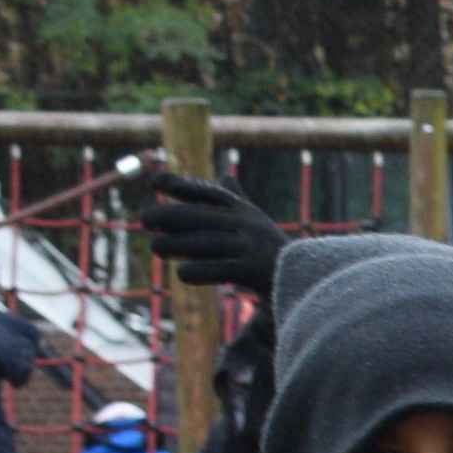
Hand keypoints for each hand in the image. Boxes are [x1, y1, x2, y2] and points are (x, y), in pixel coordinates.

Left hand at [123, 159, 284, 297]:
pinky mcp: (254, 271)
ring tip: (155, 247)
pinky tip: (182, 273)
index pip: (209, 194)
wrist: (308, 278)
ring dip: (177, 244)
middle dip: (171, 216)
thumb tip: (224, 174)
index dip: (182, 185)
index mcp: (244, 210)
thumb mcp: (256, 218)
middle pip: (201, 217)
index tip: (155, 182)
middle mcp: (247, 224)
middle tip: (144, 218)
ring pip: (206, 243)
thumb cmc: (270, 248)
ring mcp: (251, 247)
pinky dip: (199, 271)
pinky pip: (221, 269)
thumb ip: (237, 198)